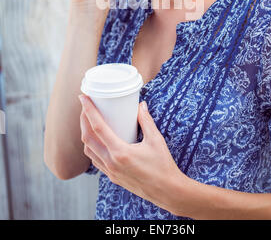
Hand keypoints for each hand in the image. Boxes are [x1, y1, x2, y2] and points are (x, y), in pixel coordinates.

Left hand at [78, 95, 183, 213]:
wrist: (167, 191)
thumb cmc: (163, 166)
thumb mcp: (156, 140)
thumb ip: (146, 121)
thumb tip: (140, 105)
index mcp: (120, 152)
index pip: (98, 128)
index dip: (89, 111)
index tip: (83, 98)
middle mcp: (112, 163)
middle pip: (88, 138)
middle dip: (83, 120)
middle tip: (85, 106)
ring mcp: (110, 172)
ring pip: (89, 151)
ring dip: (86, 134)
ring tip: (89, 121)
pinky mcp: (113, 177)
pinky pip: (95, 160)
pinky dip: (92, 147)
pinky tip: (97, 140)